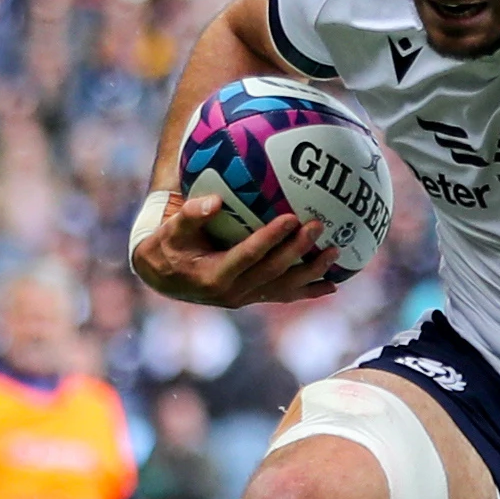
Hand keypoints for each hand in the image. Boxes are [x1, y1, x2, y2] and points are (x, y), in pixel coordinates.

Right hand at [132, 193, 338, 307]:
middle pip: (272, 272)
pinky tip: (334, 284)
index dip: (270, 238)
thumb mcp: (171, 229)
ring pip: (284, 287)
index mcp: (214, 275)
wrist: (164, 276)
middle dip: (298, 250)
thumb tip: (215, 201)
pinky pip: (284, 295)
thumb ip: (191, 214)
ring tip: (335, 251)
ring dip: (312, 271)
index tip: (291, 217)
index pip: (248, 255)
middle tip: (318, 225)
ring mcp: (245, 297)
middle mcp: (233, 292)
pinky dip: (309, 290)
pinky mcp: (253, 297)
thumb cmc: (168, 244)